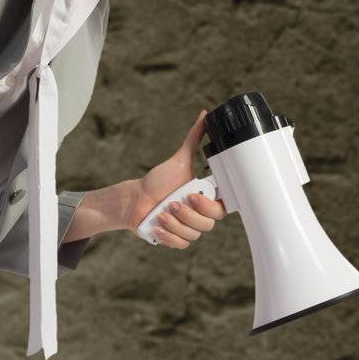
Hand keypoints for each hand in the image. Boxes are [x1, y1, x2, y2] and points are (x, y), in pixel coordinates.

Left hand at [127, 108, 227, 247]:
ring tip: (160, 212)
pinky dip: (169, 235)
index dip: (210, 206)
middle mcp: (201, 215)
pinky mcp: (176, 240)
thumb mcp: (179, 160)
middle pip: (209, 224)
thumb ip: (194, 139)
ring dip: (175, 223)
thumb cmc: (158, 181)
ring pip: (194, 235)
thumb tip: (205, 115)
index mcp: (206, 198)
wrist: (136, 199)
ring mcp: (189, 229)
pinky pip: (182, 244)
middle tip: (172, 202)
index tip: (194, 194)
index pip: (222, 209)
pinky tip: (158, 225)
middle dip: (188, 214)